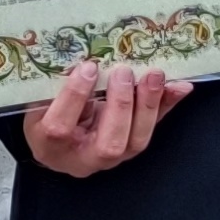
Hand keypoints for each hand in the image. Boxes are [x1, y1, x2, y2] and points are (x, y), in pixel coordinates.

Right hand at [22, 63, 192, 176]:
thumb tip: (85, 61)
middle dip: (121, 105)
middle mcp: (82, 159)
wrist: (54, 143)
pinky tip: (179, 86)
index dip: (75, 97)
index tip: (88, 68)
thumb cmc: (44, 116)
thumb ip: (59, 84)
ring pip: (135, 142)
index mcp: (49, 145)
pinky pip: (151, 129)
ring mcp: (110, 158)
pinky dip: (166, 105)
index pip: (60, 127)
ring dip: (148, 105)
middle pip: (109, 144)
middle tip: (123, 72)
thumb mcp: (40, 100)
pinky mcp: (130, 149)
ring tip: (153, 75)